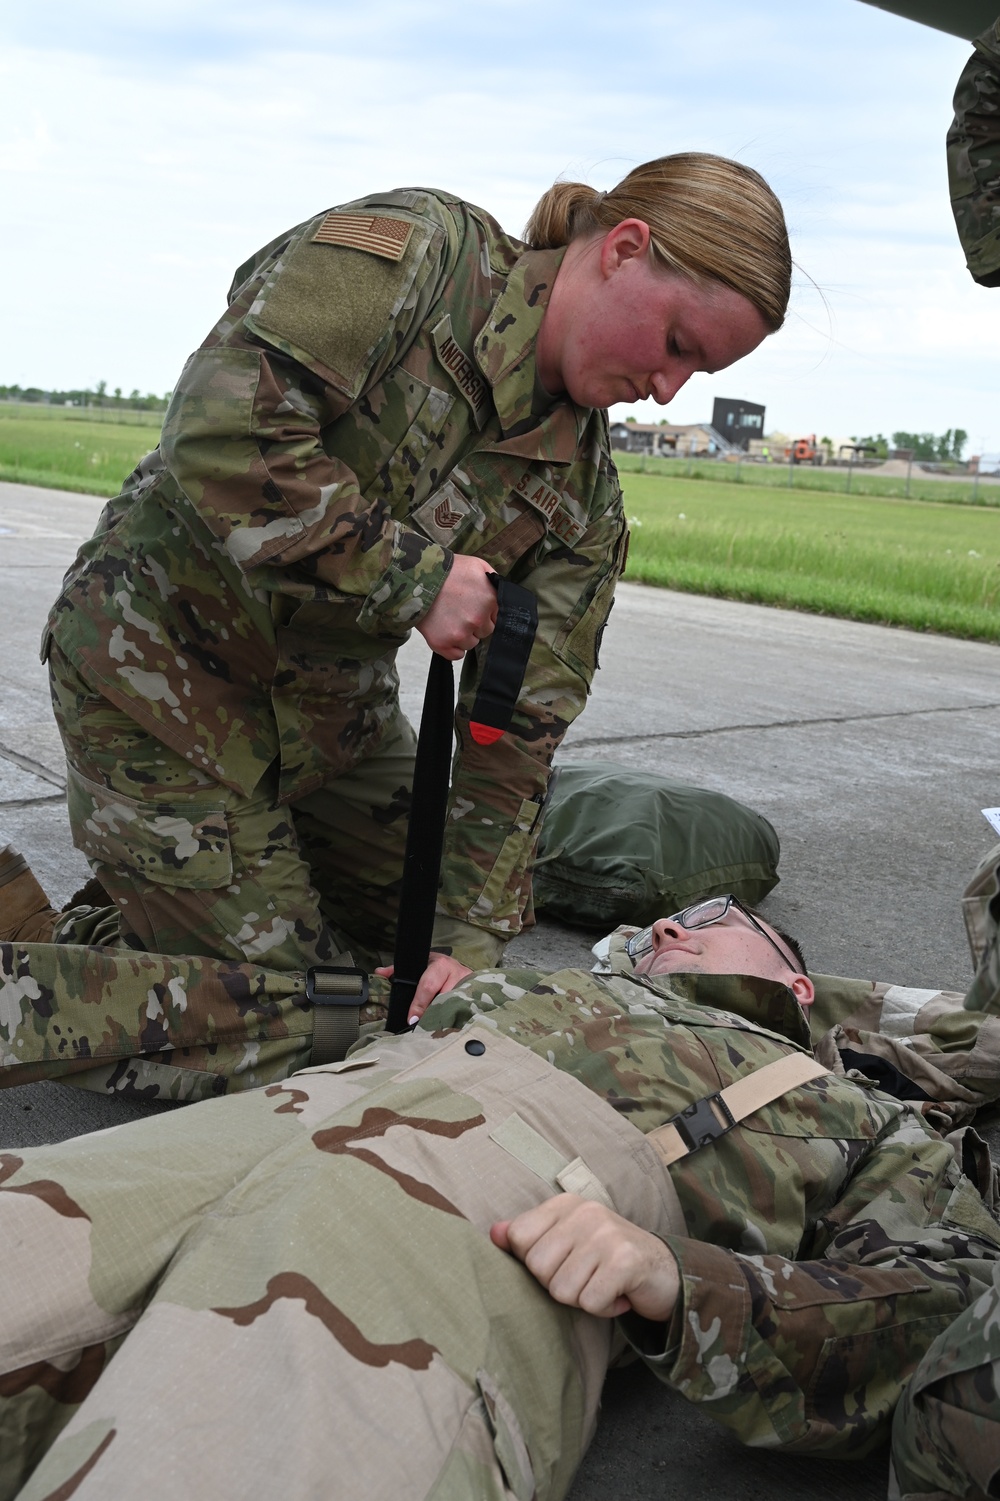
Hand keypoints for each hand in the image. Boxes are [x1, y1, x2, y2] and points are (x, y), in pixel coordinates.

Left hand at [374, 950, 473, 1022]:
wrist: (460, 966)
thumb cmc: (435, 967)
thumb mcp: (419, 965)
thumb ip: (398, 970)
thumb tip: (379, 972)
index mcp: (440, 965)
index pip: (428, 986)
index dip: (419, 1004)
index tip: (412, 1019)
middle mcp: (456, 973)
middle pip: (443, 999)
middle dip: (432, 1015)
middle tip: (423, 1029)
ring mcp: (469, 984)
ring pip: (456, 1005)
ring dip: (446, 1019)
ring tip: (437, 1032)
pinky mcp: (477, 994)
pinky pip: (466, 1010)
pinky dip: (458, 1019)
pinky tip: (452, 1029)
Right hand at [416, 555, 497, 659]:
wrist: (417, 576)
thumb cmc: (448, 570)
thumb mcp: (477, 565)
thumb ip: (494, 581)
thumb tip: (502, 594)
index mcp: (490, 601)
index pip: (496, 618)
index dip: (485, 613)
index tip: (474, 606)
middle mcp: (478, 620)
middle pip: (484, 632)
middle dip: (475, 624)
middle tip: (459, 611)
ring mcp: (460, 633)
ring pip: (470, 643)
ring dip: (463, 635)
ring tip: (449, 618)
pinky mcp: (443, 643)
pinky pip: (456, 655)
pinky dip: (452, 648)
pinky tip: (446, 633)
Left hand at [490, 1194, 680, 1320]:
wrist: (664, 1270)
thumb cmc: (606, 1258)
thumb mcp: (567, 1241)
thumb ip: (529, 1236)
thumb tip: (493, 1233)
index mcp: (566, 1204)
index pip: (519, 1238)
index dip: (534, 1263)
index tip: (562, 1263)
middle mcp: (585, 1212)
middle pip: (538, 1268)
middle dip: (559, 1285)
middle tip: (586, 1278)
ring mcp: (606, 1234)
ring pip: (562, 1290)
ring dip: (582, 1299)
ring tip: (601, 1285)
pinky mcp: (625, 1261)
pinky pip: (589, 1302)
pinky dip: (602, 1309)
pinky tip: (617, 1296)